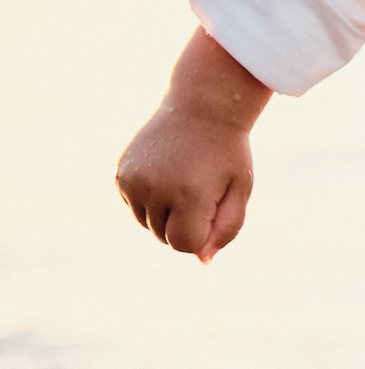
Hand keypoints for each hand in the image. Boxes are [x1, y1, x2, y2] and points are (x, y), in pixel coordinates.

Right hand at [114, 29, 270, 262]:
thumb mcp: (239, 192)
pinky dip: (151, 202)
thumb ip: (226, 229)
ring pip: (149, 225)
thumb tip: (202, 259)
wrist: (200, 109)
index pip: (185, 245)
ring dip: (168, 215)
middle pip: (166, 238)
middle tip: (201, 190)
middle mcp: (155, 188)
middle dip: (186, 225)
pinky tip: (167, 176)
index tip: (213, 210)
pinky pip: (136, 208)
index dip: (203, 235)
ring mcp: (133, 181)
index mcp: (188, 194)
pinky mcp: (121, 175)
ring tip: (185, 183)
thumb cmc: (227, 154)